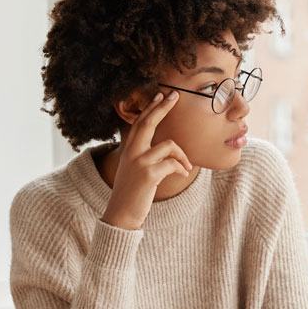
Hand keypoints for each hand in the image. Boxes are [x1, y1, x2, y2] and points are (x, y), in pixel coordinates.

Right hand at [102, 90, 192, 229]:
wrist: (121, 213)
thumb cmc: (133, 192)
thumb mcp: (136, 169)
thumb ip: (146, 155)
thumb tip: (168, 148)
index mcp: (129, 149)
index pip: (140, 123)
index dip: (151, 108)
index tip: (160, 94)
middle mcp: (132, 152)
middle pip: (148, 123)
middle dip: (162, 107)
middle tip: (175, 95)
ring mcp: (139, 162)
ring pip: (169, 145)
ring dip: (183, 156)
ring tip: (186, 167)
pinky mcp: (149, 174)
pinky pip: (173, 164)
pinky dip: (181, 168)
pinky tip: (182, 174)